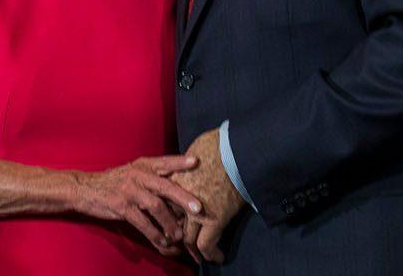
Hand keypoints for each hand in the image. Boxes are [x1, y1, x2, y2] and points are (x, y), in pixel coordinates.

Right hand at [71, 155, 202, 255]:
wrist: (86, 188)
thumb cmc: (115, 181)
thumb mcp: (134, 171)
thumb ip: (154, 176)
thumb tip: (180, 187)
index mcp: (143, 165)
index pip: (165, 161)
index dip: (180, 162)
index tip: (197, 162)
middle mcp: (138, 175)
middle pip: (165, 186)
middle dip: (183, 197)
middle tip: (198, 208)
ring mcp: (129, 191)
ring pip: (155, 206)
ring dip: (170, 223)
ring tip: (180, 235)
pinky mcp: (121, 206)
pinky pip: (142, 222)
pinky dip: (154, 234)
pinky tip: (162, 242)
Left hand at [172, 129, 244, 263]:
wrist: (236, 149)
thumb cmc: (218, 145)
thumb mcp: (194, 151)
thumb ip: (187, 164)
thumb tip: (192, 164)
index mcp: (175, 182)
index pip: (167, 206)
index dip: (170, 217)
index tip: (174, 223)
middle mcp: (181, 200)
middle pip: (173, 225)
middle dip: (176, 237)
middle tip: (180, 246)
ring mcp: (196, 211)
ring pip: (188, 239)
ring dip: (193, 249)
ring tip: (198, 256)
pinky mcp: (214, 219)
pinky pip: (207, 244)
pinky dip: (211, 254)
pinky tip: (217, 258)